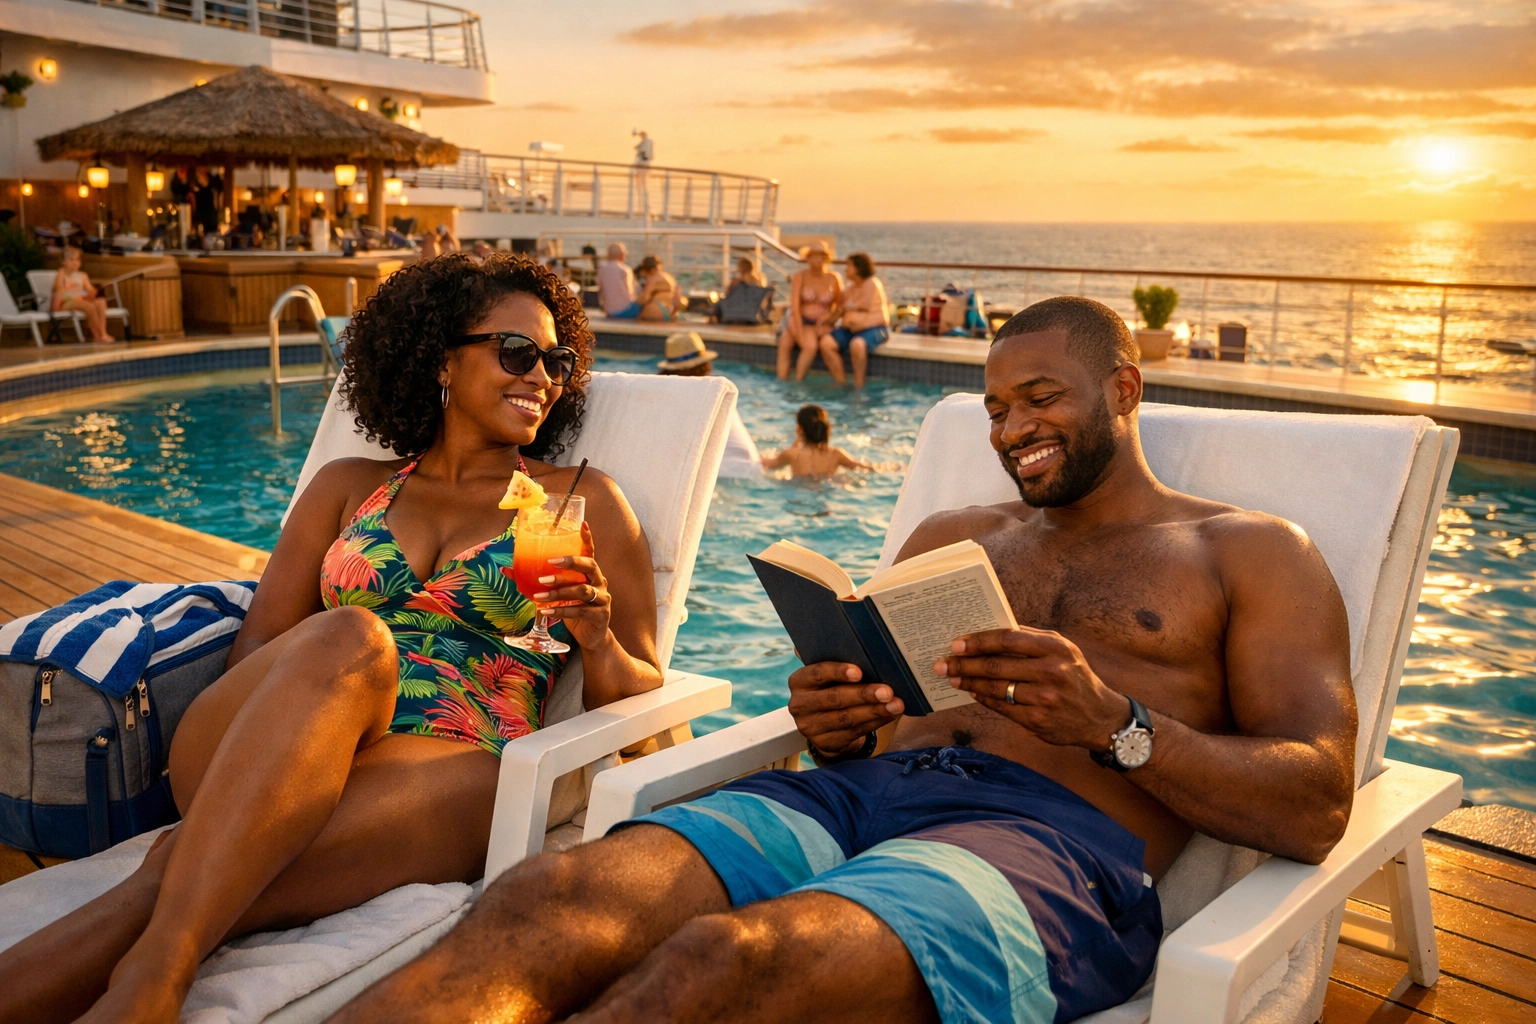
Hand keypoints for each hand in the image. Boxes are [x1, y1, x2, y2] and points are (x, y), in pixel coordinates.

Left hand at [523, 522, 611, 650]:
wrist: (591, 636)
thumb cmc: (573, 608)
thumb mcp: (557, 593)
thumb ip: (537, 581)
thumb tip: (506, 569)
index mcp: (590, 573)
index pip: (590, 552)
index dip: (587, 539)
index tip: (583, 524)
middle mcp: (600, 582)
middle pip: (590, 566)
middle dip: (570, 562)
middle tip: (551, 562)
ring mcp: (602, 599)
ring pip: (582, 590)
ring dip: (559, 591)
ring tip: (539, 593)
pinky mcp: (600, 616)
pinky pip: (579, 611)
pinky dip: (561, 611)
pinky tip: (545, 611)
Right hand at [787, 662, 904, 757]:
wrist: (825, 723)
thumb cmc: (832, 687)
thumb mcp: (828, 674)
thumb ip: (833, 657)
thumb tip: (846, 632)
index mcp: (799, 681)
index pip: (817, 673)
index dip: (838, 672)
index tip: (859, 672)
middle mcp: (799, 704)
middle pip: (834, 698)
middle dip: (863, 694)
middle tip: (887, 691)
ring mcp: (810, 727)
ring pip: (846, 718)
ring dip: (874, 711)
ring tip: (896, 704)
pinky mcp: (824, 743)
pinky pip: (854, 732)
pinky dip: (875, 722)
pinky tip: (889, 714)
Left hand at [935, 628, 1129, 750]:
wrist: (1100, 716)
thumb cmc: (1074, 675)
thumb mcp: (1062, 650)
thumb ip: (1030, 639)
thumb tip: (988, 632)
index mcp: (1056, 648)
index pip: (1009, 639)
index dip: (979, 641)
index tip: (956, 643)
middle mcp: (1051, 672)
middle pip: (997, 666)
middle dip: (964, 664)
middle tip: (942, 663)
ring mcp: (1045, 699)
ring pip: (996, 689)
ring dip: (969, 683)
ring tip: (952, 677)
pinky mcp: (1038, 721)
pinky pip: (1003, 708)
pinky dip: (984, 698)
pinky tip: (973, 691)